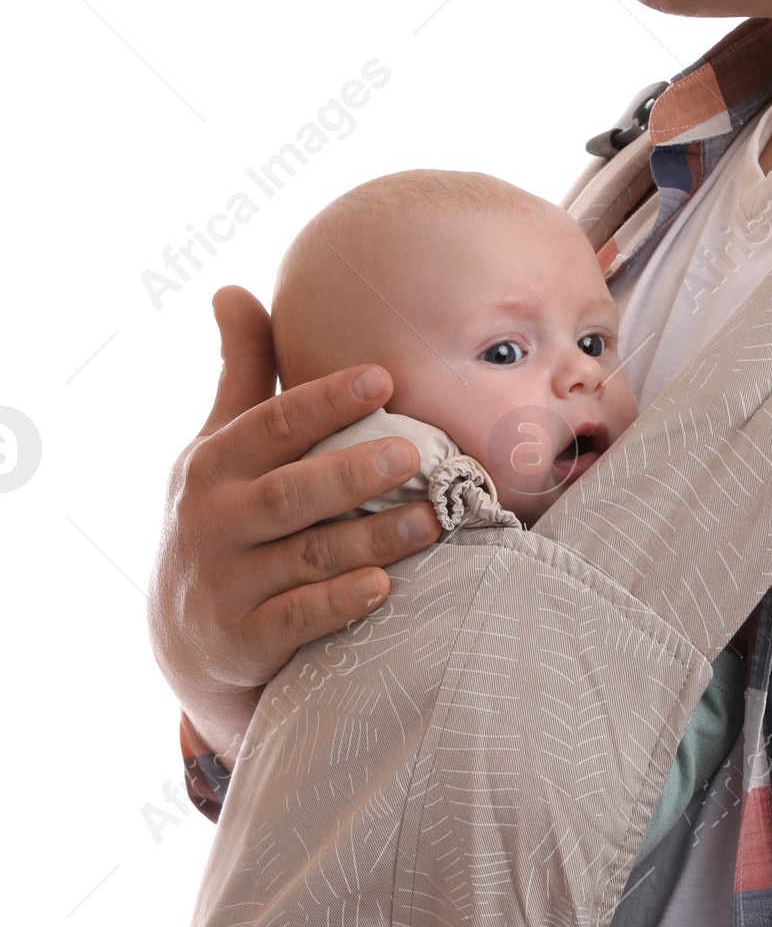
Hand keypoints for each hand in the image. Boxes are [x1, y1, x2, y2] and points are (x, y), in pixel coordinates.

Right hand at [148, 286, 441, 761]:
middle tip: (416, 452)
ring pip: (308, 556)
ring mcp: (231, 583)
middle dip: (351, 472)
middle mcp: (216, 521)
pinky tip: (383, 587)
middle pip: (290, 493)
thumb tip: (232, 289)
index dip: (325, 401)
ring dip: (371, 538)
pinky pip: (300, 618)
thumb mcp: (218, 447)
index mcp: (213, 466)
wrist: (184, 634)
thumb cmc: (221, 517)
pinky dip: (339, 603)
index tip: (382, 377)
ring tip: (432, 519)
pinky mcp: (250, 637)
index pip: (271, 425)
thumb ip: (240, 374)